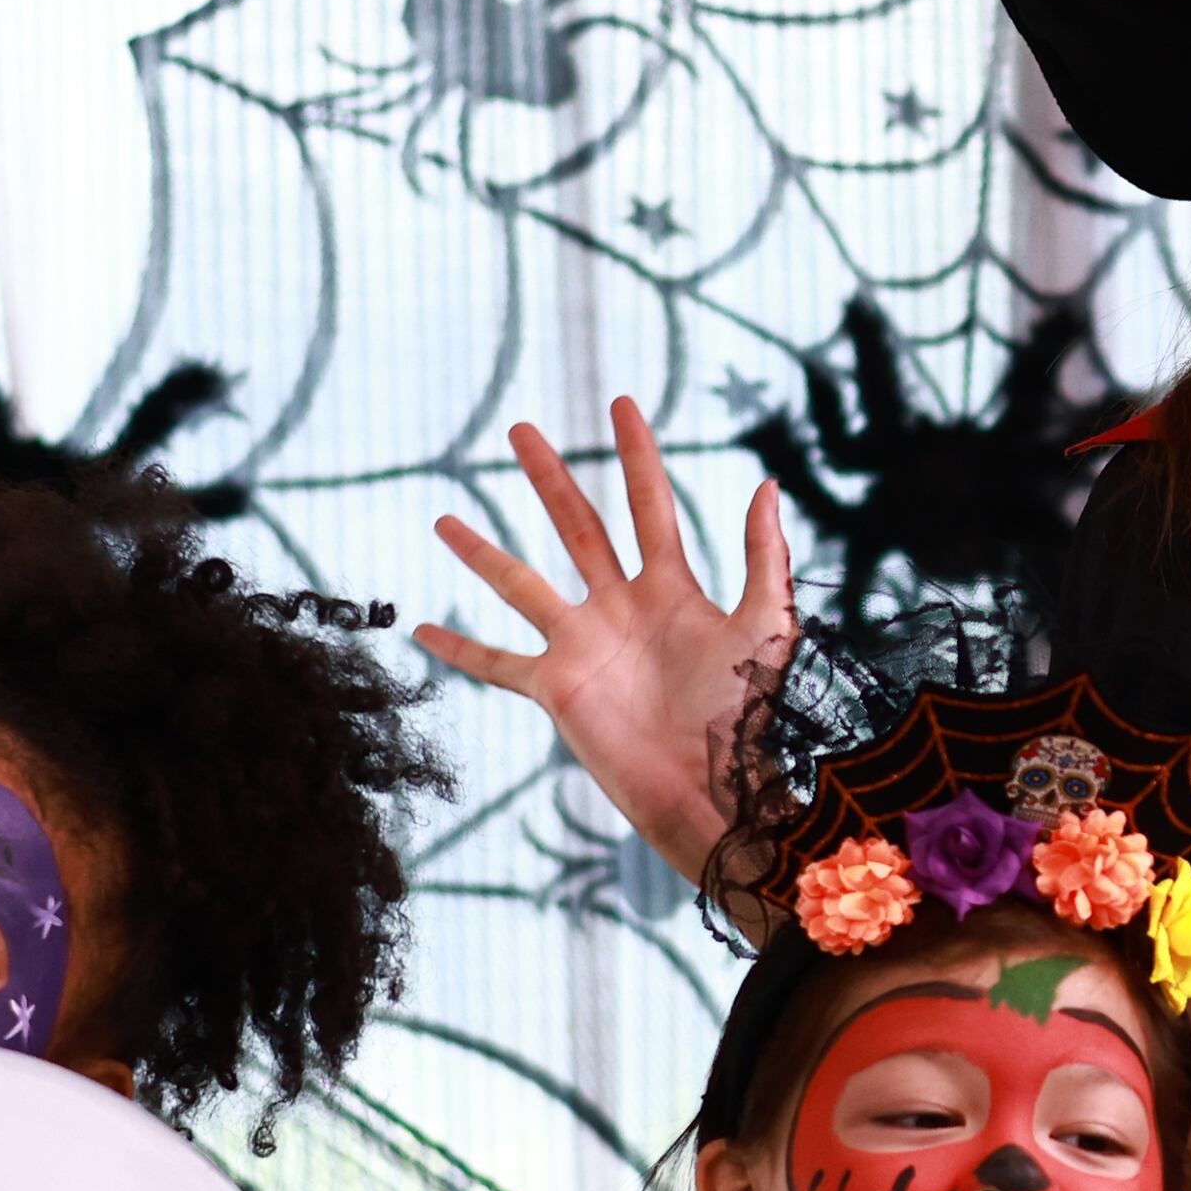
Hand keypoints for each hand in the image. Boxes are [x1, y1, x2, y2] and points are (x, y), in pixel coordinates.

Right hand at [417, 396, 791, 878]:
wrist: (717, 787)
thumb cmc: (748, 715)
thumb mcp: (766, 626)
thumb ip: (765, 557)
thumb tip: (765, 482)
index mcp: (672, 589)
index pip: (650, 505)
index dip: (638, 455)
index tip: (622, 403)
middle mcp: (621, 608)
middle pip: (578, 526)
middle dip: (549, 477)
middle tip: (520, 429)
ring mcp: (584, 646)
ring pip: (522, 584)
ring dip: (482, 551)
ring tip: (443, 517)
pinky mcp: (558, 688)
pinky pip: (498, 664)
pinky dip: (460, 649)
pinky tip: (423, 629)